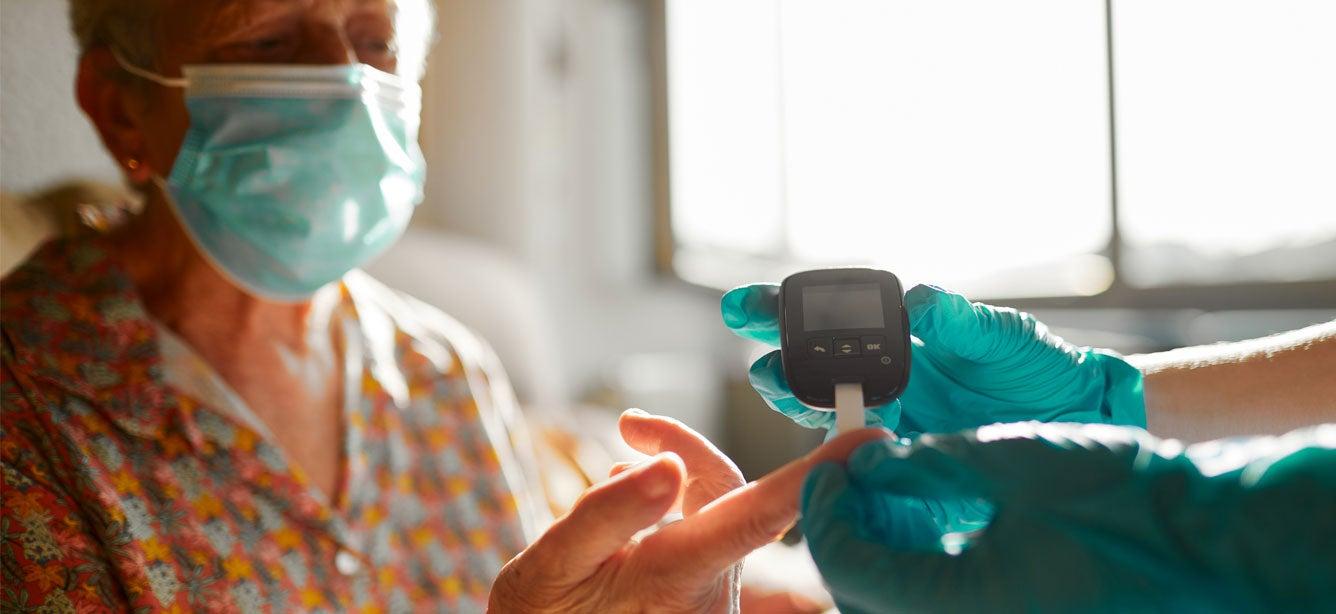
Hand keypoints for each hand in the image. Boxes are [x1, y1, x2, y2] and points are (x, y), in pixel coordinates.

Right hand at [488, 410, 890, 612]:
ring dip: (660, 490)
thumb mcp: (552, 567)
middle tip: (632, 426)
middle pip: (726, 490)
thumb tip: (664, 464)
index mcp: (675, 576)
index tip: (869, 442)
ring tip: (600, 525)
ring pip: (707, 509)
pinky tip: (619, 541)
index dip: (816, 474)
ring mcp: (711, 593)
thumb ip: (607, 514)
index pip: (759, 512)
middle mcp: (709, 587)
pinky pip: (697, 531)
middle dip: (684, 451)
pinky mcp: (704, 590)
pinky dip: (660, 514)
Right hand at [721, 283, 1143, 435]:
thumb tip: (914, 300)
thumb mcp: (996, 335)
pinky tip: (830, 443)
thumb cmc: (1031, 364)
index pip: (822, 319)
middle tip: (762, 359)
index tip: (744, 306)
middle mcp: (877, 376)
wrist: (1071, 416)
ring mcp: (885, 419)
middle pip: (806, 368)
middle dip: (774, 360)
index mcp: (891, 335)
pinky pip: (858, 457)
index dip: (775, 311)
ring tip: (780, 384)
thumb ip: (952, 318)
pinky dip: (838, 451)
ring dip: (797, 399)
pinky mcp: (901, 459)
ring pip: (822, 412)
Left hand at [800, 422, 1335, 612]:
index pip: (848, 567)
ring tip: (886, 495)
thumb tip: (870, 461)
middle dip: (845, 534)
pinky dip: (920, 574)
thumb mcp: (1011, 462)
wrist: (1212, 547)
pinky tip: (928, 527)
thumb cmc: (1128, 502)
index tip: (829, 466)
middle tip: (851, 480)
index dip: (825, 510)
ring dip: (879, 555)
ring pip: (900, 606)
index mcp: (957, 606)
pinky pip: (942, 608)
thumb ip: (925, 463)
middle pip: (866, 596)